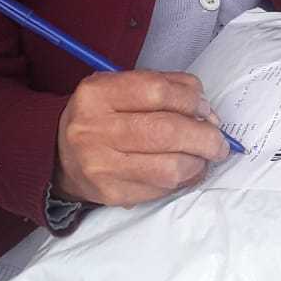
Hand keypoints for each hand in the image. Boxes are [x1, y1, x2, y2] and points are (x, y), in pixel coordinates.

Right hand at [54, 70, 229, 206]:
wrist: (62, 154)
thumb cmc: (103, 115)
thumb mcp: (122, 87)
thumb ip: (166, 88)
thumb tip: (207, 112)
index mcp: (97, 94)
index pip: (157, 91)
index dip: (191, 100)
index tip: (205, 109)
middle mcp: (94, 129)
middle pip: (166, 131)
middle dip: (204, 137)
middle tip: (218, 141)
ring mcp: (101, 165)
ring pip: (168, 167)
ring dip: (198, 162)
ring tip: (204, 156)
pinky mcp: (111, 194)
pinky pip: (161, 190)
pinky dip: (182, 180)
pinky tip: (185, 171)